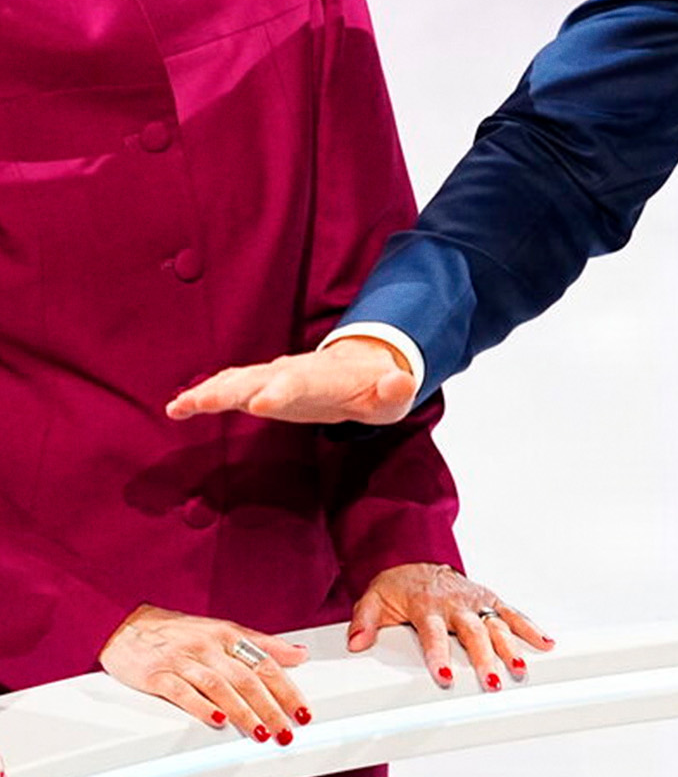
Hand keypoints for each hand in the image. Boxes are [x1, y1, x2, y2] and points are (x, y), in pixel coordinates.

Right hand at [101, 606, 312, 741]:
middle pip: (247, 678)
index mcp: (228, 636)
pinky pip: (182, 691)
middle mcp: (208, 647)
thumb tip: (300, 654)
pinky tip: (218, 721)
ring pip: (220, 687)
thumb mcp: (223, 630)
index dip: (287, 688)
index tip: (303, 710)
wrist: (126, 623)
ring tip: (262, 732)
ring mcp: (183, 661)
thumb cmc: (177, 631)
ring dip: (244, 712)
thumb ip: (262, 644)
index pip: (266, 663)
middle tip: (288, 730)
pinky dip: (201, 707)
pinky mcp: (156, 674)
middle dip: (272, 707)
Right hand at [166, 335, 416, 426]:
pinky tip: (178, 409)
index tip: (259, 404)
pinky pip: (228, 388)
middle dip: (228, 390)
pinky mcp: (261, 387)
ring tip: (179, 406)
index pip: (298, 382)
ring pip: (236, 381)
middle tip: (200, 402)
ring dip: (208, 392)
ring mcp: (273, 377)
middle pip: (256, 378)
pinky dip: (204, 396)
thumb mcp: (394, 395)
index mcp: (322, 377)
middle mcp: (291, 371)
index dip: (279, 392)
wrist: (363, 367)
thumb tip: (400, 381)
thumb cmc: (377, 387)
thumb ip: (396, 390)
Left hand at [349, 563, 554, 690]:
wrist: (417, 563)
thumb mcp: (373, 599)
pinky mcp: (490, 601)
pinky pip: (512, 615)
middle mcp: (455, 603)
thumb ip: (364, 621)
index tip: (443, 674)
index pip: (433, 633)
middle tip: (492, 681)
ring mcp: (476, 601)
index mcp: (426, 606)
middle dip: (484, 658)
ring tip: (520, 668)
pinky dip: (530, 628)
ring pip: (496, 626)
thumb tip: (356, 642)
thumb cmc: (397, 587)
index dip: (439, 654)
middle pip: (472, 633)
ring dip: (511, 648)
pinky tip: (546, 644)